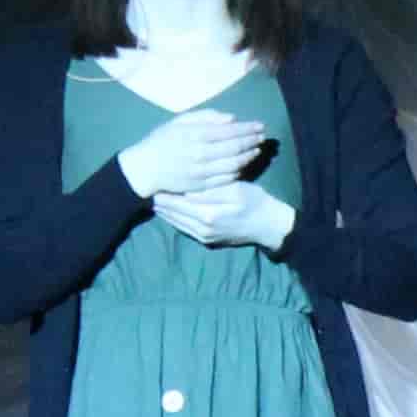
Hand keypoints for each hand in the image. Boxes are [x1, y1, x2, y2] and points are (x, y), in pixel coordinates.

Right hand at [116, 109, 263, 200]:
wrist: (145, 169)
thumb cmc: (161, 141)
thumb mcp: (180, 122)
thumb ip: (206, 117)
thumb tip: (231, 119)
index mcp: (196, 135)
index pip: (230, 131)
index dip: (248, 128)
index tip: (260, 126)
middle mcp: (201, 154)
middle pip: (235, 148)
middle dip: (252, 141)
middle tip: (262, 137)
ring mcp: (202, 172)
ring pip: (234, 164)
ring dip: (248, 156)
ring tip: (256, 150)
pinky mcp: (202, 185)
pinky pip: (226, 178)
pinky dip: (238, 171)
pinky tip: (243, 165)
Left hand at [156, 181, 293, 250]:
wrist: (268, 226)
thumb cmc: (254, 202)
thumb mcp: (236, 189)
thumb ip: (210, 189)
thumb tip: (186, 187)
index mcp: (207, 214)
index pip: (177, 200)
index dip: (164, 188)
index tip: (153, 177)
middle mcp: (201, 228)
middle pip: (172, 212)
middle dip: (160, 199)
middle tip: (148, 185)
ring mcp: (203, 236)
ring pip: (174, 221)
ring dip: (164, 209)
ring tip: (152, 196)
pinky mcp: (205, 239)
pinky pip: (183, 228)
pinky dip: (173, 218)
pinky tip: (167, 209)